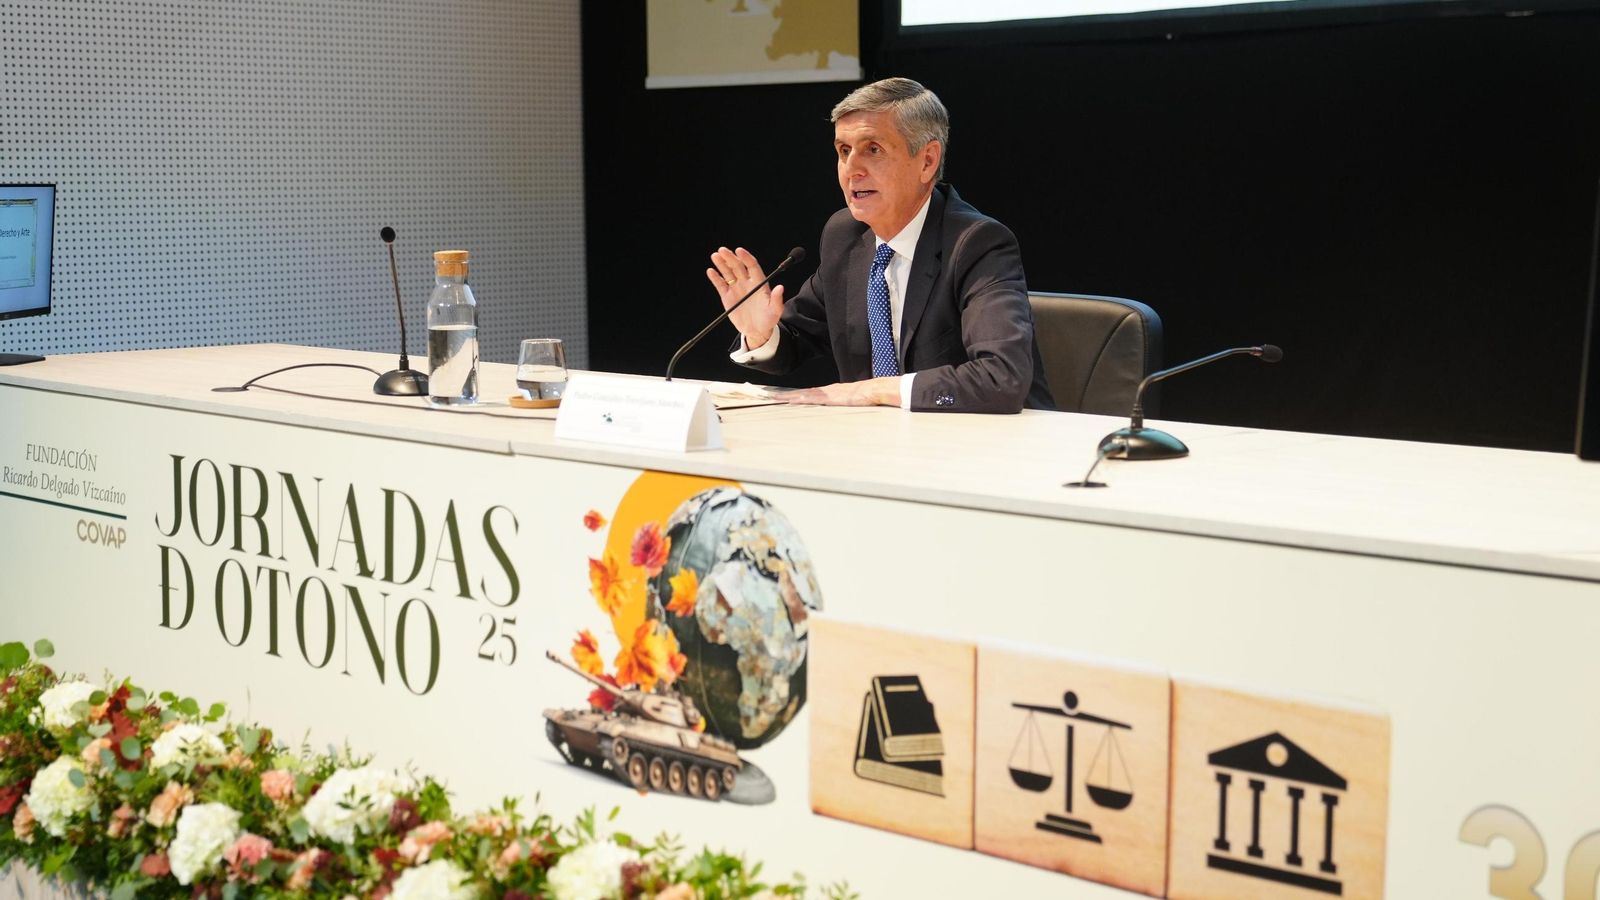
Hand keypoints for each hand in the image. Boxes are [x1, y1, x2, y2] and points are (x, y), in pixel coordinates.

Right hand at [706, 246, 784, 349]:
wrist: (757, 332)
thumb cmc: (768, 320)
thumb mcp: (775, 311)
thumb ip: (777, 299)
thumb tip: (780, 288)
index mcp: (758, 283)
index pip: (752, 265)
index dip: (746, 257)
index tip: (739, 250)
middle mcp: (747, 283)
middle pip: (738, 266)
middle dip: (730, 258)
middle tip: (723, 250)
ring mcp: (736, 288)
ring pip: (728, 272)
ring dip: (721, 264)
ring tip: (715, 256)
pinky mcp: (727, 296)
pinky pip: (720, 284)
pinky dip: (715, 278)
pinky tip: (711, 271)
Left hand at [779, 378, 900, 407]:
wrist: (874, 391)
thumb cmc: (865, 398)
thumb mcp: (850, 403)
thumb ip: (841, 406)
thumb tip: (836, 412)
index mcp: (828, 393)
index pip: (805, 394)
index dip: (791, 395)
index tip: (778, 397)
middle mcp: (824, 391)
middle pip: (799, 393)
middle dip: (782, 395)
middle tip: (766, 395)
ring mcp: (826, 394)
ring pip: (801, 394)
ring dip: (786, 397)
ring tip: (771, 397)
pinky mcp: (831, 398)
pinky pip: (812, 399)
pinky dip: (800, 399)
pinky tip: (790, 400)